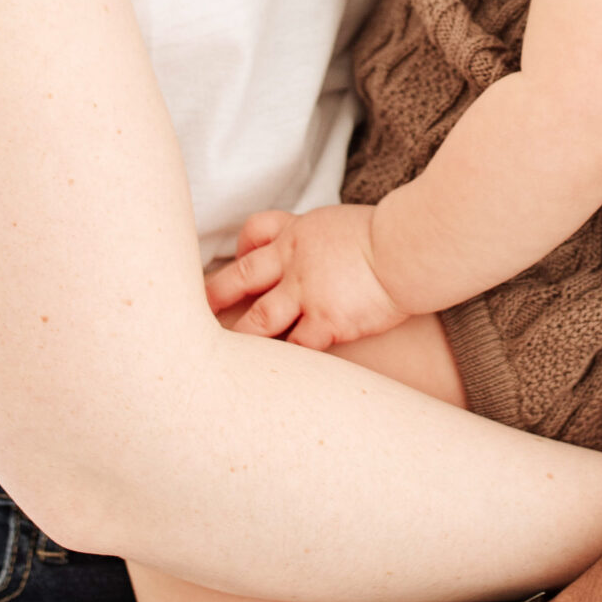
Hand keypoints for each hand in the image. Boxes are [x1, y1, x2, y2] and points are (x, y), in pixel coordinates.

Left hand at [204, 205, 404, 349]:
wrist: (410, 249)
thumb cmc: (390, 236)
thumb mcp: (345, 223)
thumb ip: (324, 239)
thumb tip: (325, 253)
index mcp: (300, 233)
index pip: (255, 233)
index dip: (239, 249)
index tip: (231, 264)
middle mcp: (294, 262)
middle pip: (241, 277)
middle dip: (214, 295)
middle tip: (191, 312)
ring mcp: (306, 293)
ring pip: (259, 320)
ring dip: (240, 339)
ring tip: (217, 359)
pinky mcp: (325, 321)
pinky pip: (297, 348)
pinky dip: (284, 363)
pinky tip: (272, 378)